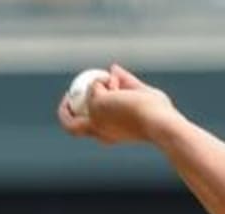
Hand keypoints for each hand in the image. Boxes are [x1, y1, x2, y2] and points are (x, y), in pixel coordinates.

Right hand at [56, 64, 180, 146]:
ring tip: (116, 84)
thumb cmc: (157, 115)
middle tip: (69, 93)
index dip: (86, 112)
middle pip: (69, 126)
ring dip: (97, 86)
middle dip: (64, 110)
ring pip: (80, 100)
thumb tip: (113, 68)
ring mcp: (95, 118)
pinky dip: (105, 79)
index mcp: (108, 135)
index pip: (88, 128)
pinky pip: (94, 83)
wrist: (159, 122)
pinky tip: (119, 83)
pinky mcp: (96, 105)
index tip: (92, 97)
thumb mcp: (140, 95)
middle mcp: (98, 130)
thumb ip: (127, 83)